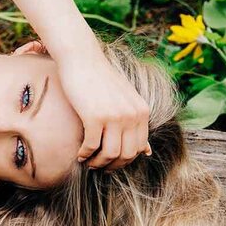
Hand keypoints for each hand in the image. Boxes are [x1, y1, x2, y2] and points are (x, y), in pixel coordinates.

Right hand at [42, 40, 151, 169]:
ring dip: (98, 162)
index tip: (110, 163)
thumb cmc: (99, 78)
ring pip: (110, 153)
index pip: (139, 148)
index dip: (124, 161)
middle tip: (98, 167)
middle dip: (111, 165)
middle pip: (126, 154)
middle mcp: (132, 115)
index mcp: (142, 111)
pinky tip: (79, 154)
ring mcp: (114, 116)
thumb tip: (146, 152)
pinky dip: (85, 153)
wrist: (82, 59)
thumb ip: (136, 123)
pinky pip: (91, 145)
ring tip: (88, 162)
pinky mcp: (94, 116)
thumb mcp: (125, 100)